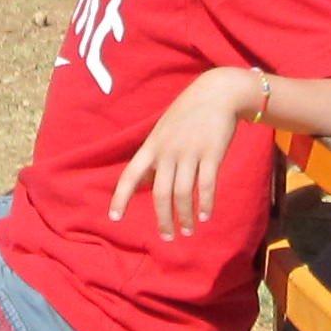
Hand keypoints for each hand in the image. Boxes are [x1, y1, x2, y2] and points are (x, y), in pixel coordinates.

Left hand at [109, 68, 264, 239]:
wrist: (217, 93)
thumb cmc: (188, 114)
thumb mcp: (163, 132)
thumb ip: (154, 157)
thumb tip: (143, 184)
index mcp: (152, 146)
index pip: (130, 174)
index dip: (121, 197)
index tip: (114, 217)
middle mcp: (168, 151)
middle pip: (160, 193)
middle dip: (163, 219)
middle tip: (168, 237)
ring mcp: (190, 152)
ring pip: (183, 193)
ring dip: (185, 216)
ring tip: (188, 231)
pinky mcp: (212, 154)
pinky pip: (207, 185)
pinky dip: (205, 204)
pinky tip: (205, 216)